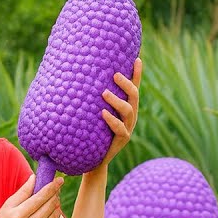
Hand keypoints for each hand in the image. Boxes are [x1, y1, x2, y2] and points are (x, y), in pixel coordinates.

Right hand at [0, 174, 63, 217]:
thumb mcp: (6, 208)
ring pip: (54, 215)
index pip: (40, 197)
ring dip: (55, 205)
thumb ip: (22, 192)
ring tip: (52, 200)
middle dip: (55, 194)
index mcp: (18, 215)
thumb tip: (34, 177)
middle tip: (56, 188)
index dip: (52, 187)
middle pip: (50, 205)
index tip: (59, 179)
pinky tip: (47, 215)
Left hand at [90, 58, 142, 176]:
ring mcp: (128, 129)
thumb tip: (81, 76)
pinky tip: (103, 113)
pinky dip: (112, 120)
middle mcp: (130, 116)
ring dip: (116, 100)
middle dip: (126, 84)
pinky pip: (121, 129)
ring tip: (104, 93)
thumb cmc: (91, 132)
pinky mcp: (122, 141)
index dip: (137, 74)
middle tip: (114, 75)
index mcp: (126, 107)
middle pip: (134, 96)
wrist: (93, 159)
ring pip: (129, 111)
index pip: (134, 88)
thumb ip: (93, 98)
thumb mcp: (93, 112)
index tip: (136, 58)